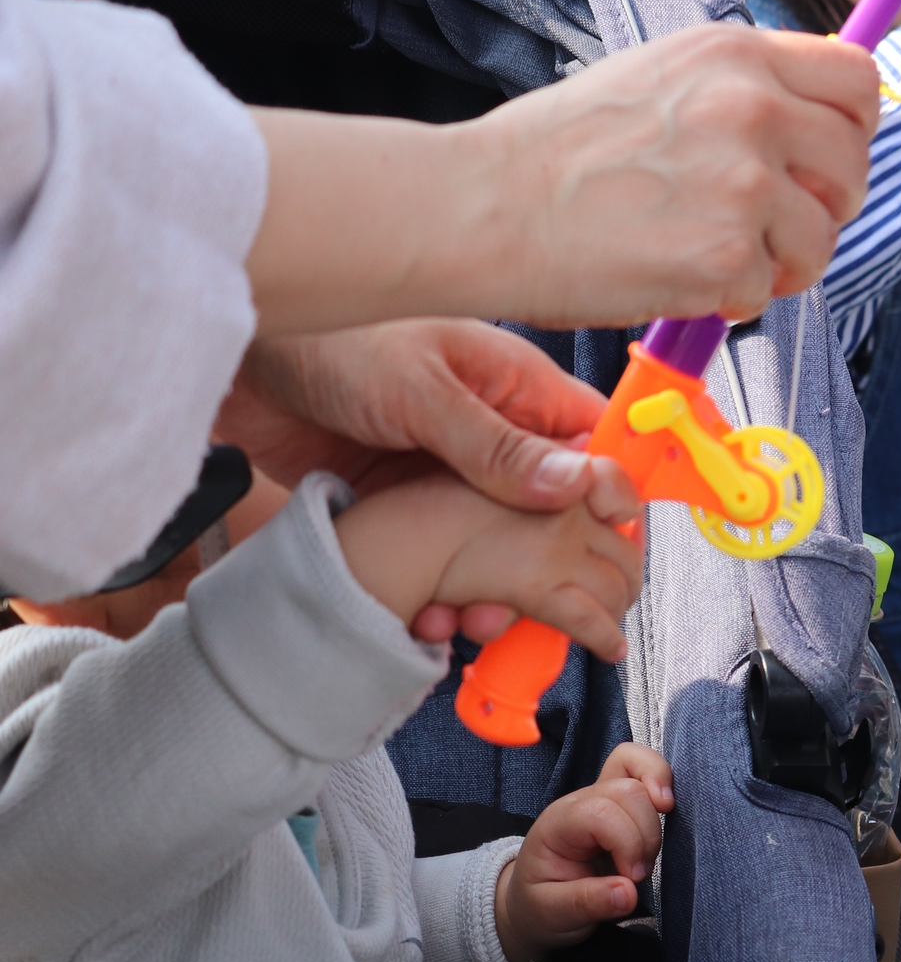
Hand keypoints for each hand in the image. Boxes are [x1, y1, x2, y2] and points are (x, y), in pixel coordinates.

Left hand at [219, 321, 608, 643]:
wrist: (226, 360)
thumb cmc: (325, 339)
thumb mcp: (418, 392)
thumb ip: (496, 446)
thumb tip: (577, 485)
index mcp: (512, 385)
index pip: (592, 441)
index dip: (610, 494)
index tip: (612, 545)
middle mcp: (489, 428)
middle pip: (550, 505)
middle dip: (549, 562)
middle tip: (547, 607)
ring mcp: (444, 468)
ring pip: (494, 541)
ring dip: (492, 587)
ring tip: (476, 622)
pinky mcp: (401, 499)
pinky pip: (440, 554)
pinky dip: (441, 590)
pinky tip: (429, 612)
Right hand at [249, 23, 879, 332]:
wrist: (485, 207)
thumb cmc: (557, 153)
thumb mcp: (659, 78)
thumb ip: (739, 91)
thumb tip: (810, 122)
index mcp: (735, 54)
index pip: (858, 80)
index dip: (851, 129)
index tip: (823, 161)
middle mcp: (752, 107)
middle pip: (854, 164)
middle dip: (824, 206)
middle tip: (771, 227)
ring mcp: (745, 181)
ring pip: (823, 237)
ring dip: (780, 262)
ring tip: (715, 258)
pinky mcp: (729, 253)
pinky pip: (768, 289)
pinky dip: (731, 299)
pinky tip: (677, 278)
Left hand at [496, 743, 672, 961]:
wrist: (532, 898)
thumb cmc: (540, 902)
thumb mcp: (552, 913)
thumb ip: (587, 904)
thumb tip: (628, 892)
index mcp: (558, 826)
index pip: (602, 813)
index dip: (628, 843)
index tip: (631, 881)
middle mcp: (580, 802)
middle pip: (628, 790)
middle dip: (646, 834)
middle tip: (637, 874)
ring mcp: (601, 796)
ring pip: (640, 775)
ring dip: (656, 818)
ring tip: (646, 855)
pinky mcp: (621, 801)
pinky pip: (644, 768)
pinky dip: (662, 781)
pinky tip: (666, 808)